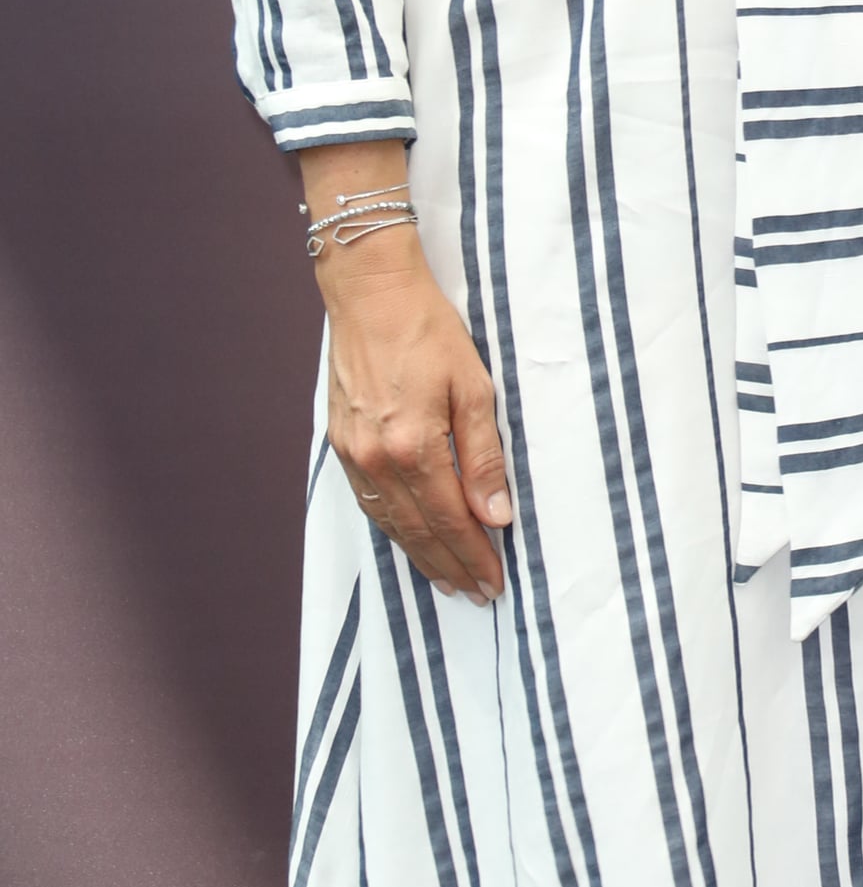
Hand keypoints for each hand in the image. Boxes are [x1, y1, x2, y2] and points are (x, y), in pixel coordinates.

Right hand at [319, 250, 512, 603]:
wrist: (370, 293)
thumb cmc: (429, 329)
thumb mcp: (473, 384)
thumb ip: (483, 453)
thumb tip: (496, 513)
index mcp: (414, 445)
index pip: (450, 519)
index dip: (474, 554)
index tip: (495, 580)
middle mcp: (378, 459)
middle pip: (419, 531)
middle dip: (451, 566)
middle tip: (477, 593)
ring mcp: (354, 454)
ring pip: (391, 524)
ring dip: (421, 556)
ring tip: (448, 580)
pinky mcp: (341, 443)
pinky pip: (369, 503)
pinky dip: (392, 529)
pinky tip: (408, 539)